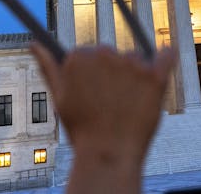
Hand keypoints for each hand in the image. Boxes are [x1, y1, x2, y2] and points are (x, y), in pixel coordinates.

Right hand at [30, 43, 175, 162]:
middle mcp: (104, 53)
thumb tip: (34, 44)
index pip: (89, 55)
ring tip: (127, 104)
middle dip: (112, 73)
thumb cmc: (83, 130)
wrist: (109, 155)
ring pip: (136, 59)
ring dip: (134, 74)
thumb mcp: (59, 98)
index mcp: (78, 57)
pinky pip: (166, 55)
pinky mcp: (154, 75)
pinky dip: (166, 55)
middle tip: (110, 100)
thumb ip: (48, 67)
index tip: (93, 90)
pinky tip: (165, 55)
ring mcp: (130, 63)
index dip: (92, 74)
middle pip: (112, 54)